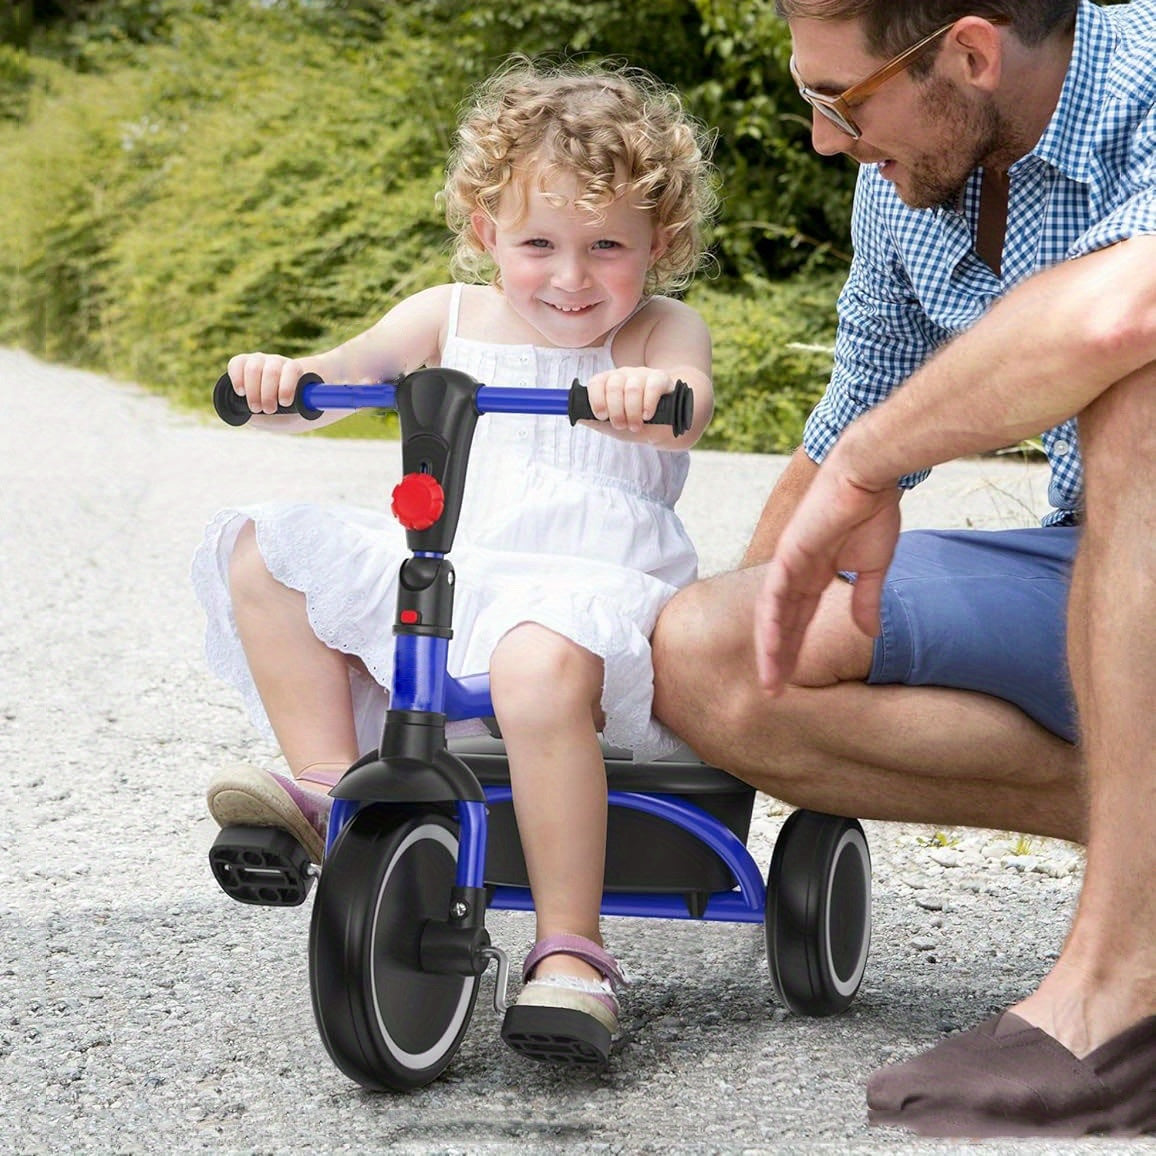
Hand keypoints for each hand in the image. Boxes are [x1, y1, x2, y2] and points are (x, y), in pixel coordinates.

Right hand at [226, 352, 307, 414]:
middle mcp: (276, 362)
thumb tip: (309, 404)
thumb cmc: (289, 409)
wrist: (273, 406)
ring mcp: (258, 360)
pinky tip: (241, 393)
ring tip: (255, 408)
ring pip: (253, 368)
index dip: (287, 386)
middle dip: (268, 393)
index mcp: (294, 370)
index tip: (285, 403)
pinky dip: (237, 379)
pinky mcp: (241, 363)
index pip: (292, 370)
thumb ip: (305, 407)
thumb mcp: (301, 410)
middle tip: (268, 410)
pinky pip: (236, 364)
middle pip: (271, 371)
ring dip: (253, 391)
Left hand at [585, 367, 675, 432]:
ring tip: (635, 426)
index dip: (597, 399)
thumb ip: (593, 420)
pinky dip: (648, 404)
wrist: (662, 424)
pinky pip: (652, 387)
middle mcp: (624, 375)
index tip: (602, 416)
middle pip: (614, 386)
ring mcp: (643, 375)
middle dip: (616, 410)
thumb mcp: (611, 425)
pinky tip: (647, 415)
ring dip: (632, 412)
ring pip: (632, 388)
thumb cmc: (633, 421)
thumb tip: (575, 415)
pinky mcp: (661, 379)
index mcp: (608, 383)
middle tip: (621, 425)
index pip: (597, 382)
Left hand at [754, 462, 901, 694]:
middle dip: (778, 658)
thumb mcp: (874, 566)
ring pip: (773, 616)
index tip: (791, 679)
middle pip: (782, 624)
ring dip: (771, 650)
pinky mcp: (789, 554)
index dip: (794, 648)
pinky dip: (771, 623)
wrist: (869, 476)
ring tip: (770, 681)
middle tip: (773, 692)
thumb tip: (869, 633)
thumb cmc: (872, 511)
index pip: (799, 619)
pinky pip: (775, 596)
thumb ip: (867, 600)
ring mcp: (789, 564)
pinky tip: (770, 648)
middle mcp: (796, 572)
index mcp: (816, 574)